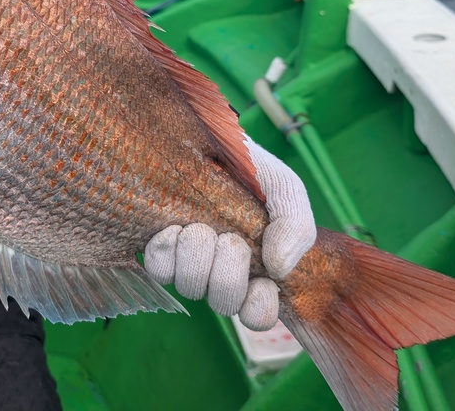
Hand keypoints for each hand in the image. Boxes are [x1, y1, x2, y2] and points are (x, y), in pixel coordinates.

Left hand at [144, 134, 314, 329]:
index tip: (261, 282)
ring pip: (192, 289)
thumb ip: (296, 226)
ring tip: (199, 227)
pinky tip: (173, 228)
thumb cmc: (249, 169)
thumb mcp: (284, 189)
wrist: (207, 137)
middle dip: (228, 270)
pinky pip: (159, 272)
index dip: (258, 307)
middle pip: (225, 303)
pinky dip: (167, 251)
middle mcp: (222, 273)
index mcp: (257, 269)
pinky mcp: (159, 251)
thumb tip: (278, 269)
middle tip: (228, 238)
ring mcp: (188, 264)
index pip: (259, 315)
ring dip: (198, 256)